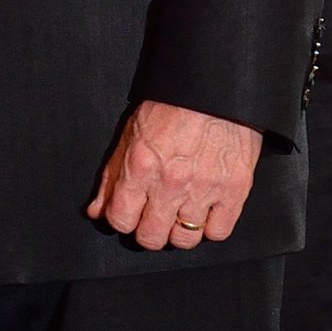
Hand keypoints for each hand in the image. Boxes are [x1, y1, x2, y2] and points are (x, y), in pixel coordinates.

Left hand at [86, 99, 264, 249]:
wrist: (213, 91)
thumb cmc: (171, 108)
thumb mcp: (129, 136)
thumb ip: (111, 178)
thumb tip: (97, 211)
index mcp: (140, 166)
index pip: (120, 220)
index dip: (121, 221)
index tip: (128, 216)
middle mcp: (170, 183)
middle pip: (151, 237)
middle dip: (147, 233)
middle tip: (152, 220)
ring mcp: (204, 189)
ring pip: (184, 239)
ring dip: (178, 232)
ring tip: (178, 216)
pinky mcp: (234, 191)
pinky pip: (218, 232)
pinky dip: (210, 228)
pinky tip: (203, 213)